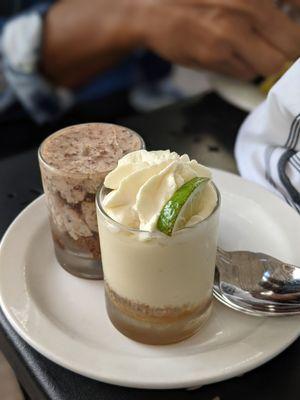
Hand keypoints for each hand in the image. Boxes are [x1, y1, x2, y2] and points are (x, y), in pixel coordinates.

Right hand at [136, 0, 299, 78]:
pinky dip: (244, 69)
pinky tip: (230, 55)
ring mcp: (232, 34)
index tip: (294, 27)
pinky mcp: (216, 57)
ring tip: (251, 50)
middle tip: (279, 47)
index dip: (299, 27)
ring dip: (266, 62)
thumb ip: (262, 3)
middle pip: (293, 45)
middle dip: (289, 50)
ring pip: (271, 65)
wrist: (152, 9)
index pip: (299, 5)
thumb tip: (293, 15)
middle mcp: (248, 6)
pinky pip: (246, 73)